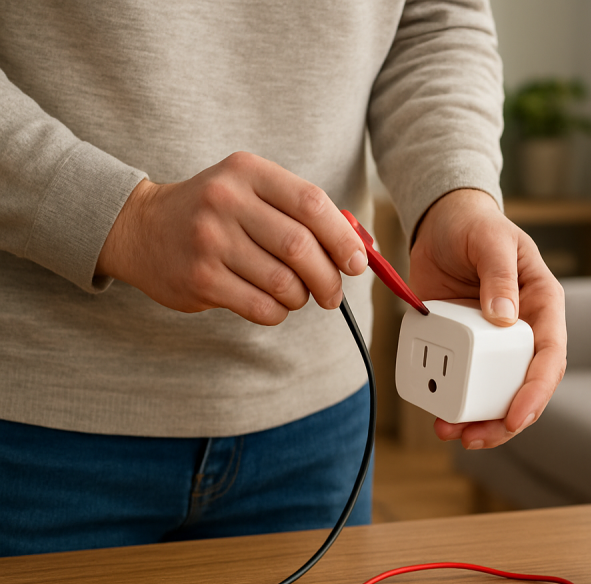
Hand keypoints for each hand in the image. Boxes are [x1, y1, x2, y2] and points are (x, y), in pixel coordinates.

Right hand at [97, 152, 367, 324]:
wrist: (140, 227)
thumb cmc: (214, 211)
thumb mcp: (251, 190)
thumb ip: (301, 211)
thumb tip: (357, 249)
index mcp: (248, 172)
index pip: (313, 204)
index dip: (343, 238)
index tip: (356, 263)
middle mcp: (226, 201)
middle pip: (301, 247)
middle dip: (329, 278)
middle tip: (333, 292)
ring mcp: (210, 241)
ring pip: (283, 282)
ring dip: (301, 297)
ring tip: (297, 294)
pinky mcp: (200, 278)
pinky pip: (261, 307)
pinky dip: (278, 312)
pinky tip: (273, 304)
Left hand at [410, 189, 566, 448]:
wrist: (442, 223)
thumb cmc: (477, 227)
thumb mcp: (491, 242)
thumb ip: (499, 275)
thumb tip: (504, 317)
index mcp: (542, 307)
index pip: (549, 358)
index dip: (536, 392)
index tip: (516, 416)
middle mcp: (520, 332)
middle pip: (522, 387)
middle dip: (502, 420)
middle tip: (475, 435)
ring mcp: (490, 343)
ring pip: (494, 393)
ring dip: (476, 419)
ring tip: (450, 432)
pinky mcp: (463, 347)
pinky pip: (463, 381)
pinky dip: (452, 401)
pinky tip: (437, 414)